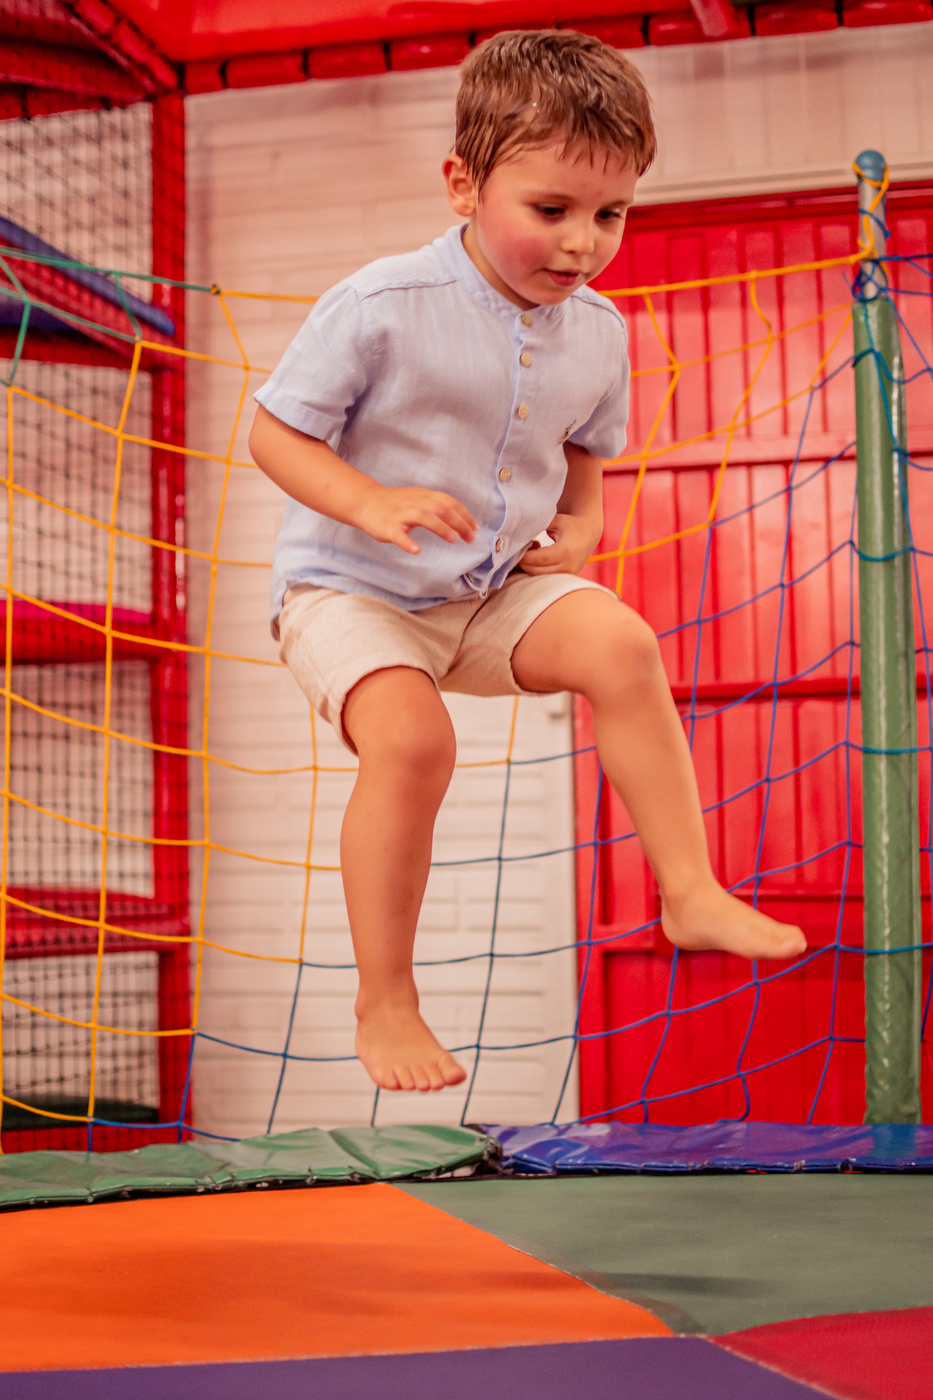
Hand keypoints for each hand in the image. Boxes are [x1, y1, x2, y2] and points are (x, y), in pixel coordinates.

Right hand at [355, 485, 476, 554]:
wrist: (365, 501)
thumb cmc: (396, 504)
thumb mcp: (418, 499)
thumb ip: (437, 506)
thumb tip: (461, 520)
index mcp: (423, 497)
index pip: (449, 502)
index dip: (464, 515)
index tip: (475, 528)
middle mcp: (414, 503)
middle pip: (441, 509)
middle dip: (459, 523)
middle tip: (471, 538)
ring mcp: (401, 514)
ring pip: (424, 517)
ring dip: (440, 528)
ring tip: (453, 539)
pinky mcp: (387, 527)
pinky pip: (398, 534)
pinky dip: (407, 542)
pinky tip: (416, 550)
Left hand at [518, 513, 600, 576]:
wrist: (589, 535)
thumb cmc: (570, 525)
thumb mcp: (555, 520)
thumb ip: (538, 524)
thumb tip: (519, 531)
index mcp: (565, 551)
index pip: (537, 559)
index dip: (524, 555)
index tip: (521, 546)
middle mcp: (568, 567)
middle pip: (535, 571)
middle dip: (525, 562)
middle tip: (526, 548)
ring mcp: (568, 575)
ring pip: (539, 578)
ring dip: (531, 567)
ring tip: (535, 552)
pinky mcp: (566, 579)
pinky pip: (546, 579)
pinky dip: (538, 570)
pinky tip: (540, 559)